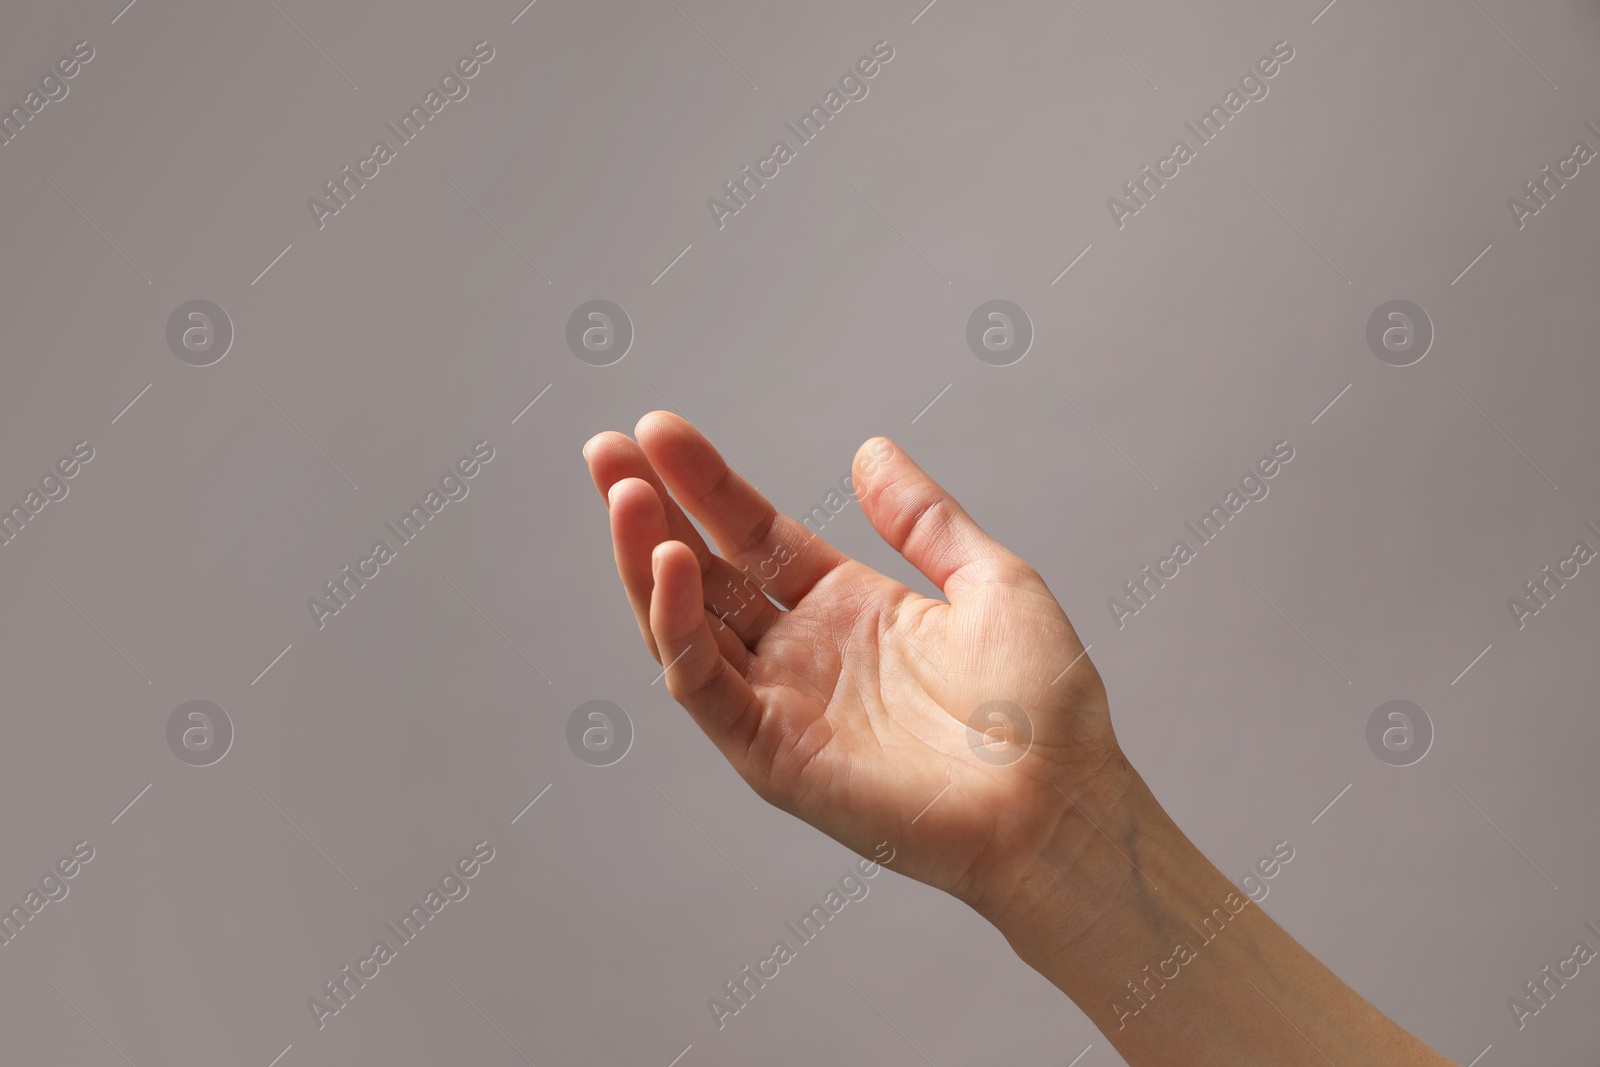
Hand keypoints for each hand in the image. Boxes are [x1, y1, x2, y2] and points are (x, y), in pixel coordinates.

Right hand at [583, 412, 1127, 924]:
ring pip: (684, 625)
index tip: (659, 427)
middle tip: (605, 448)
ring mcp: (781, 704)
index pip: (751, 534)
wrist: (1059, 804)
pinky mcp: (771, 755)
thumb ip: (923, 518)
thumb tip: (870, 449)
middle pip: (702, 572)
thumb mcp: (989, 581)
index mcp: (847, 607)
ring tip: (623, 493)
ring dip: (645, 560)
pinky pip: (703, 686)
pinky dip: (677, 628)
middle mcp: (802, 653)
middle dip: (649, 510)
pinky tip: (669, 566)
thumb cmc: (1042, 705)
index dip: (704, 483)